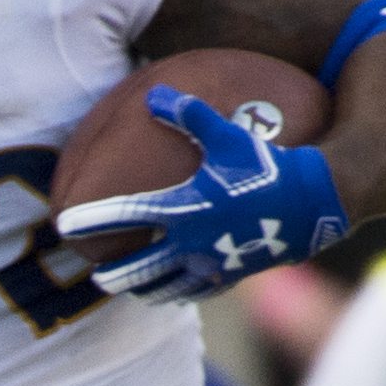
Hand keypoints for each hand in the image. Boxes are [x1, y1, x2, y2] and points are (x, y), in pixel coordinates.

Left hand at [55, 89, 349, 302]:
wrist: (320, 200)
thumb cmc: (271, 164)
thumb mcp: (230, 136)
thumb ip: (190, 115)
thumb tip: (155, 92)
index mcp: (185, 209)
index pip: (125, 217)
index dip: (91, 221)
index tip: (64, 226)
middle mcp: (193, 243)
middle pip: (137, 270)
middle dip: (112, 276)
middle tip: (95, 275)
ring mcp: (213, 265)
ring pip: (164, 289)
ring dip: (142, 290)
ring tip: (128, 289)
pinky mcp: (233, 277)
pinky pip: (196, 292)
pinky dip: (179, 293)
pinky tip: (172, 292)